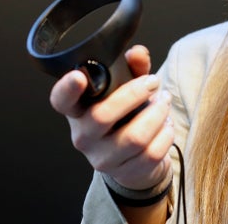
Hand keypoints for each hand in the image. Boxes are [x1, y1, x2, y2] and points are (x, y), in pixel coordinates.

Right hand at [49, 45, 173, 190]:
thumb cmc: (128, 115)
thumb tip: (138, 53)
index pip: (61, 100)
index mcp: (77, 110)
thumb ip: (132, 68)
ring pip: (134, 137)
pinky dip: (166, 134)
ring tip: (164, 102)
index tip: (79, 76)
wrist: (137, 158)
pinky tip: (166, 125)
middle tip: (153, 82)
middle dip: (135, 94)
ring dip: (157, 114)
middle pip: (102, 116)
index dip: (67, 88)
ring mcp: (102, 158)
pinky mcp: (125, 173)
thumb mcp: (128, 87)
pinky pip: (152, 153)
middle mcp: (83, 136)